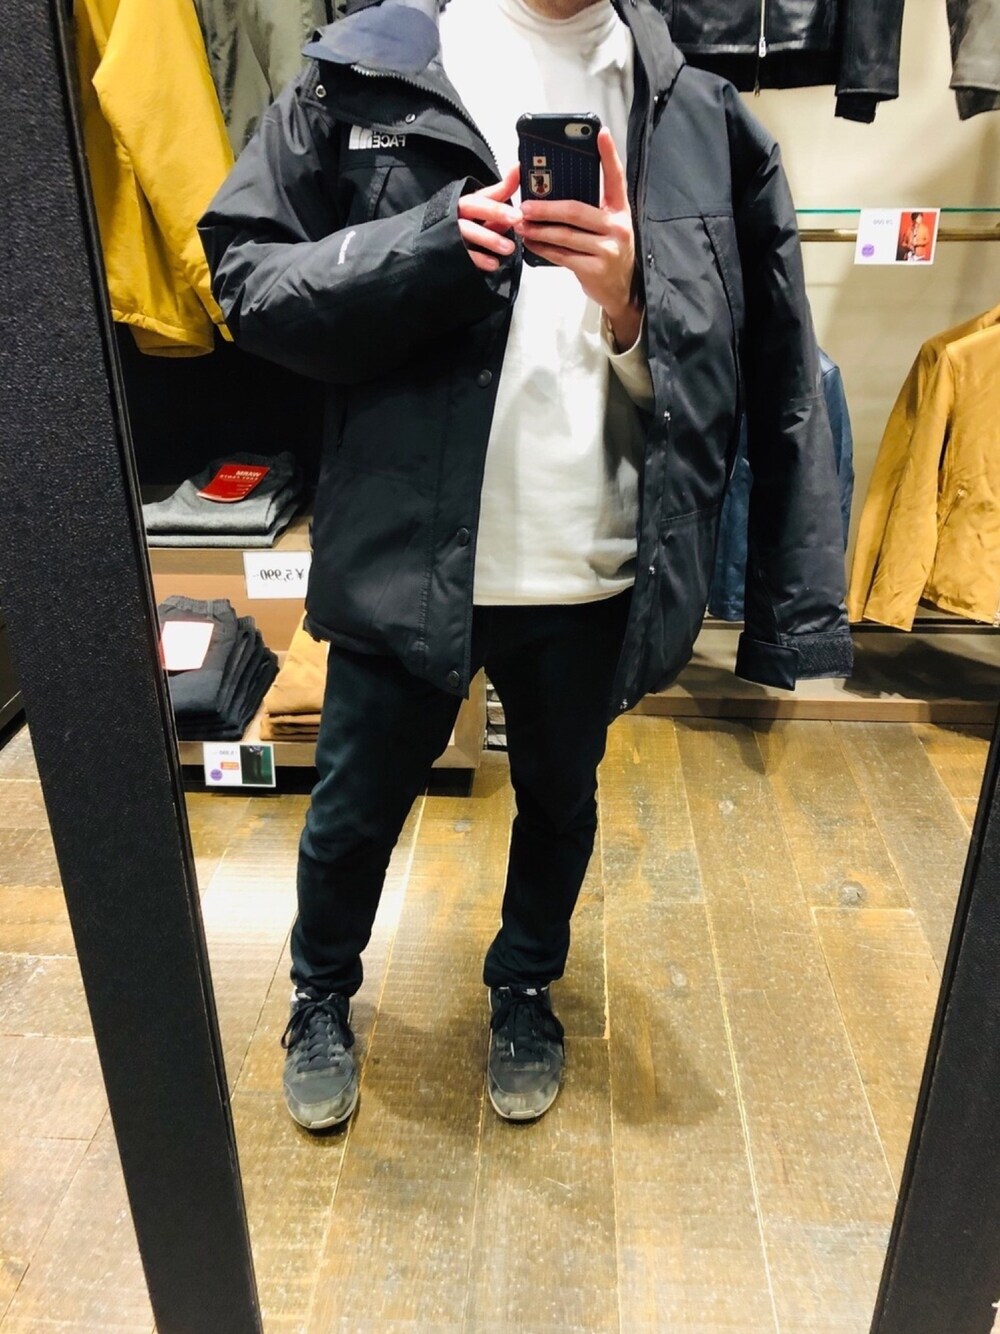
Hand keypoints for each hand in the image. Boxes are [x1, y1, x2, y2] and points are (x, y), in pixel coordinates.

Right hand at [458, 165, 521, 272]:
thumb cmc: (467, 224)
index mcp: (469, 202)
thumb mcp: (485, 207)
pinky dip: (479, 259)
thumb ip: (502, 190)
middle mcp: (459, 213)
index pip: (485, 194)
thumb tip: (518, 168)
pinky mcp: (450, 251)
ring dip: (490, 238)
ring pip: (468, 230)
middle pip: (474, 207)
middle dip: (496, 212)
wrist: (439, 245)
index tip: (518, 194)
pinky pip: (463, 254)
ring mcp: (452, 232)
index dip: (502, 190)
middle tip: (517, 218)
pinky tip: (493, 264)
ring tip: (509, 248)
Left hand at [514, 128, 642, 348]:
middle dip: (546, 208)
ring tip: (521, 224)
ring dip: (539, 229)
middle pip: (576, 210)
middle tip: (524, 205)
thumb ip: (591, 210)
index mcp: (621, 210)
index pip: (616, 177)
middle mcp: (617, 227)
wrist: (622, 290)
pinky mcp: (594, 269)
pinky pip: (562, 255)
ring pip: (565, 234)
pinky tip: (531, 243)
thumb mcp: (608, 227)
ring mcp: (607, 249)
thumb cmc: (609, 252)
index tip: (600, 133)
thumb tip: (553, 193)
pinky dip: (543, 248)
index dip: (608, 155)